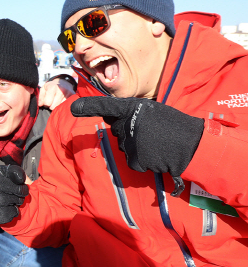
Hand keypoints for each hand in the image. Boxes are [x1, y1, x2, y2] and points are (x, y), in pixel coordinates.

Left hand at [39, 78, 74, 109]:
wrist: (63, 83)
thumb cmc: (52, 87)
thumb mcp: (44, 89)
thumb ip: (40, 96)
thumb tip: (40, 104)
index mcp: (53, 88)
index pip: (47, 103)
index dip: (45, 103)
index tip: (47, 100)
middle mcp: (61, 91)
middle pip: (53, 107)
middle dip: (51, 105)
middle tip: (52, 101)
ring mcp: (68, 94)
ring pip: (60, 107)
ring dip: (57, 106)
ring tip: (56, 101)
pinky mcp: (73, 97)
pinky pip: (66, 106)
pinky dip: (63, 106)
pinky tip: (61, 102)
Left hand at [71, 97, 203, 176]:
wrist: (192, 145)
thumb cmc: (173, 126)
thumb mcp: (151, 111)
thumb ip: (130, 113)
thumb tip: (112, 118)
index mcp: (132, 107)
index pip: (106, 106)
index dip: (88, 107)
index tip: (72, 109)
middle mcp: (127, 123)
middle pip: (117, 130)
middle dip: (129, 132)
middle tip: (152, 132)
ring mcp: (129, 142)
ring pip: (124, 146)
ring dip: (137, 146)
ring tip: (157, 143)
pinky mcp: (134, 158)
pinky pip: (132, 160)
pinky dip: (142, 160)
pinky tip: (155, 155)